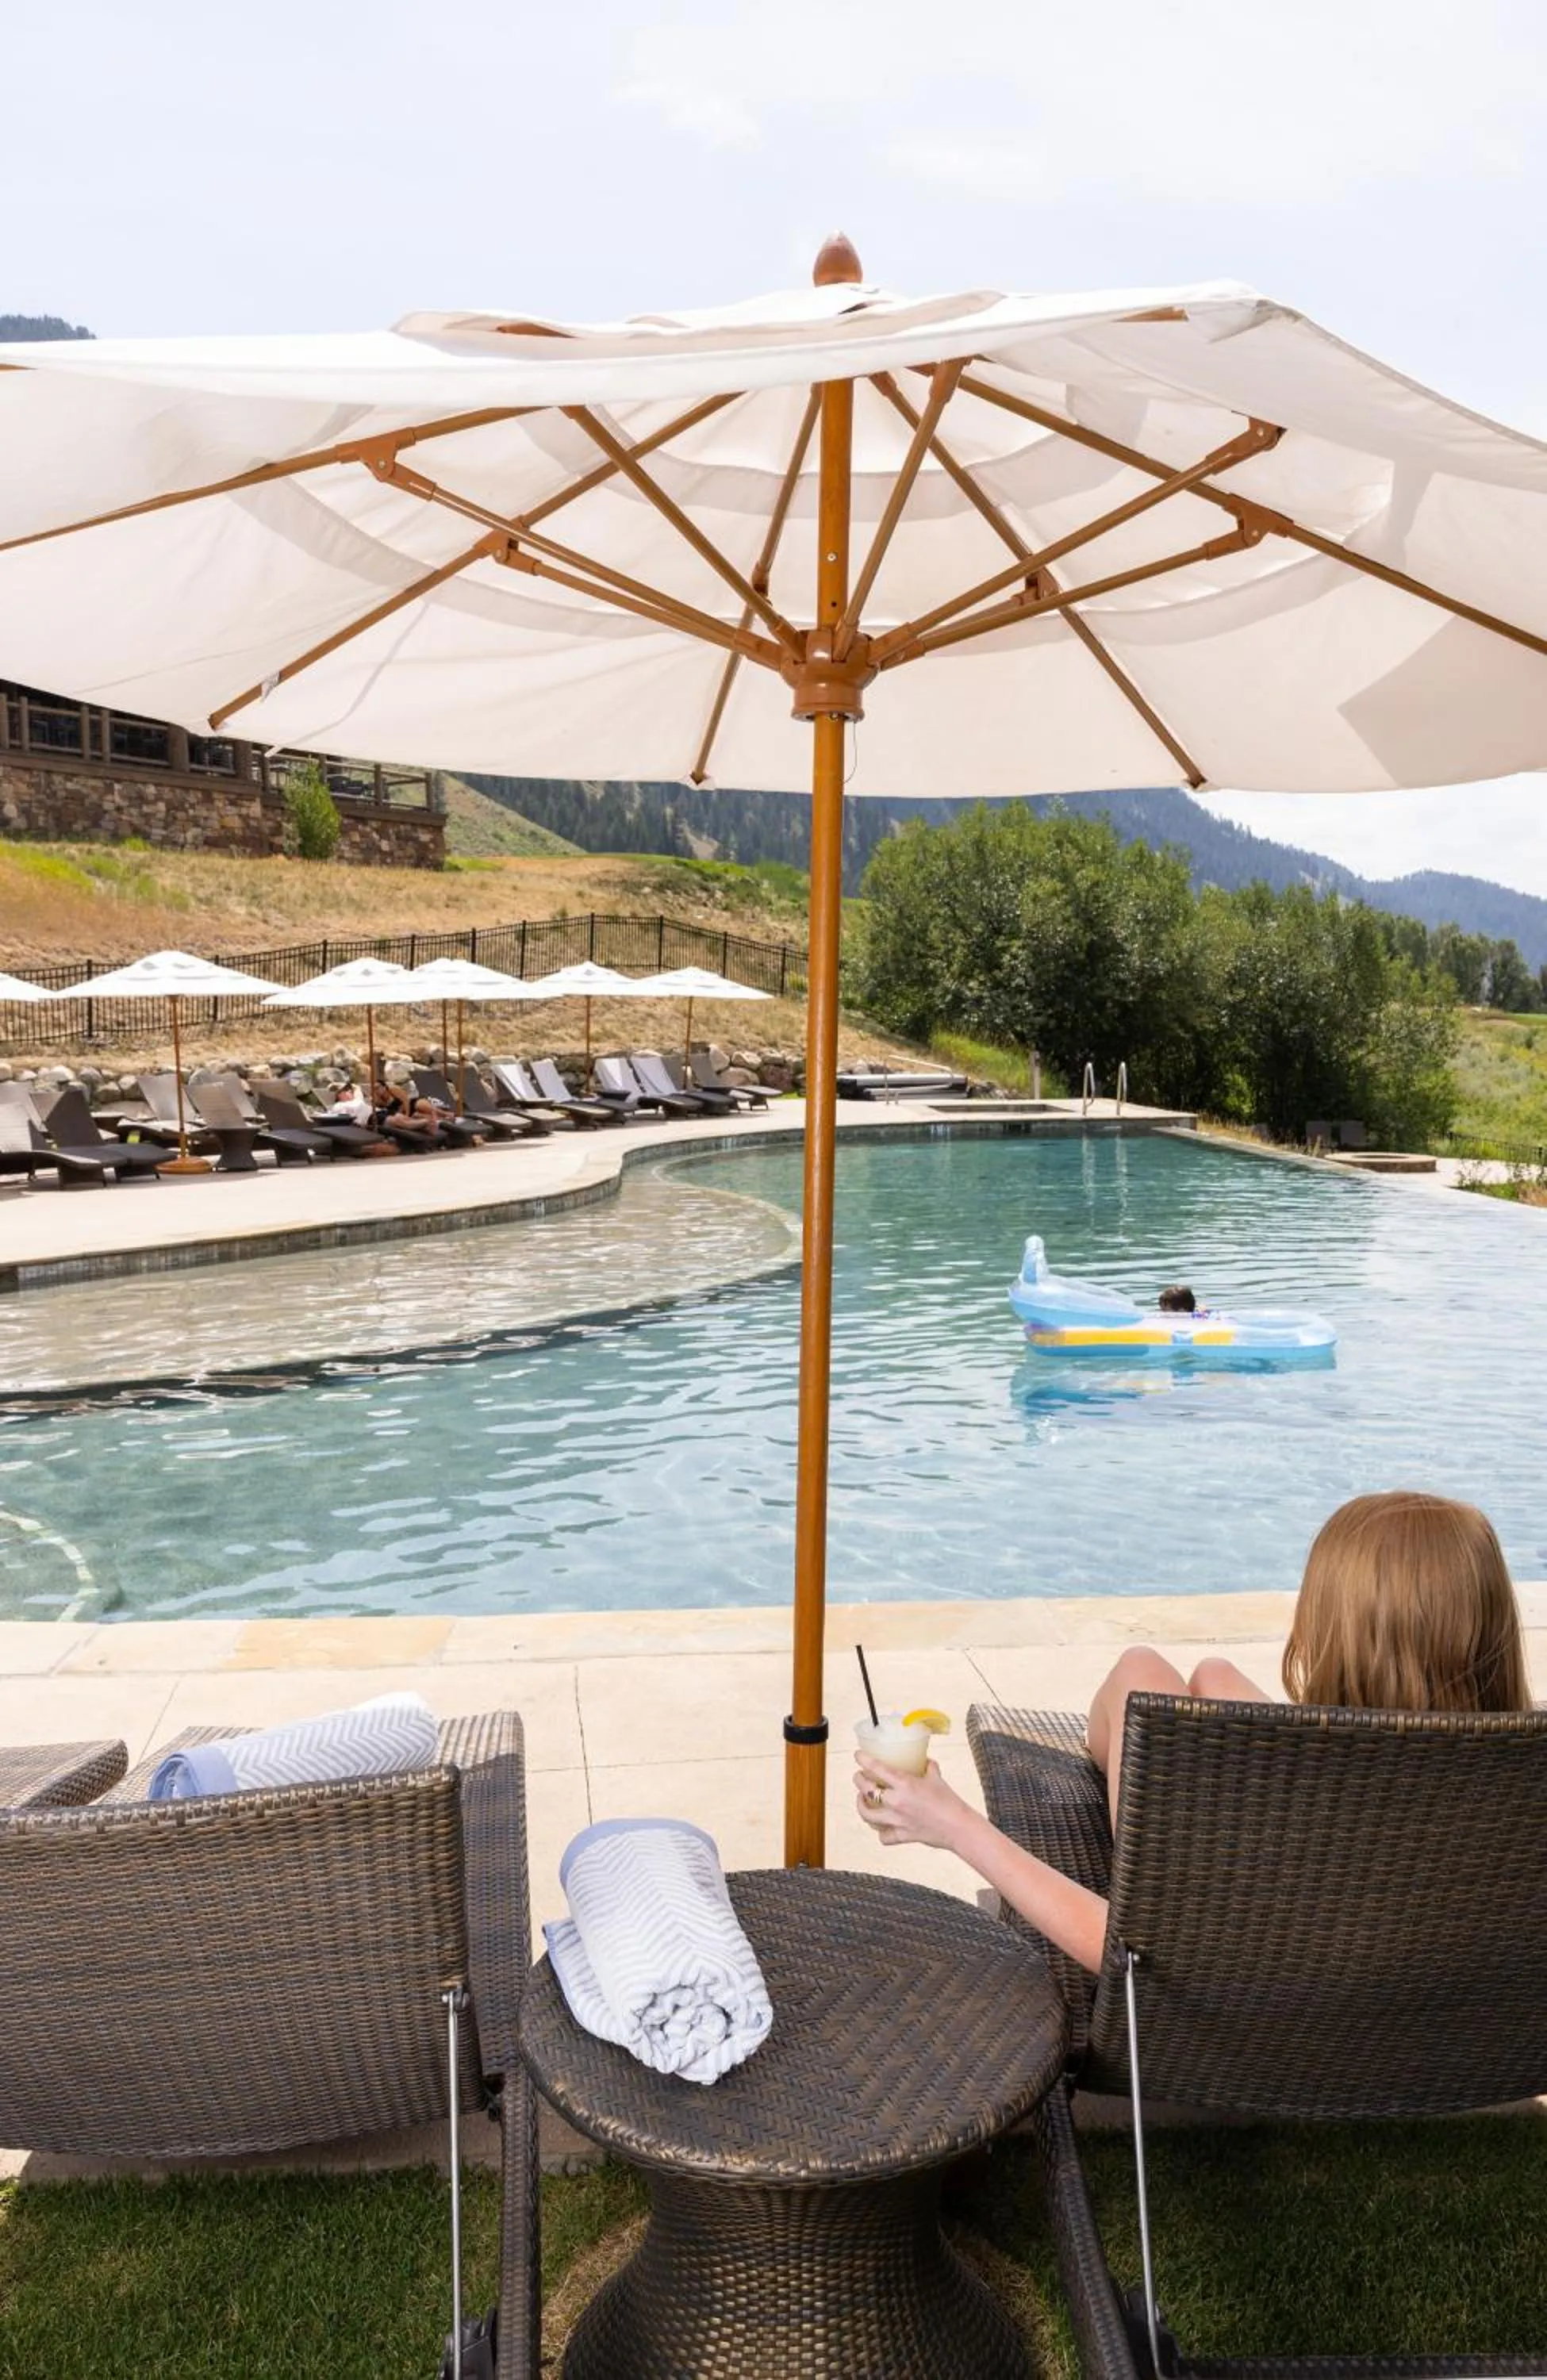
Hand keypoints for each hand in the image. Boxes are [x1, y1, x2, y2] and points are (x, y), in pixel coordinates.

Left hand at [853, 1753, 971, 1851]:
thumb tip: (925, 1761)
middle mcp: (896, 1802)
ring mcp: (896, 1820)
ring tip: (862, 1799)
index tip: (858, 1755)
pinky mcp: (901, 1835)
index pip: (876, 1768)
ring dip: (861, 1805)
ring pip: (867, 1814)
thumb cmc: (950, 1803)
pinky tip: (881, 1826)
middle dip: (858, 1781)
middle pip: (865, 1790)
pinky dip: (880, 1831)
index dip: (863, 1760)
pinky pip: (883, 1836)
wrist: (958, 1827)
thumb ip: (928, 1767)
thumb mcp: (937, 1778)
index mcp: (905, 1784)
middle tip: (859, 1777)